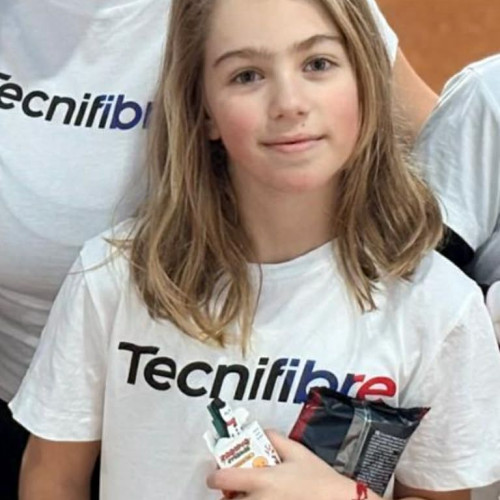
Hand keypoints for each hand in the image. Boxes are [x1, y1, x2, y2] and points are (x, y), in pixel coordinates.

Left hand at [206, 430, 360, 499]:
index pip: (223, 479)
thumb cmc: (319, 478)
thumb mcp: (297, 451)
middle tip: (236, 487)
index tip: (216, 474)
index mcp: (262, 480)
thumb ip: (275, 439)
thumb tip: (261, 431)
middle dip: (228, 494)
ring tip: (250, 495)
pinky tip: (266, 499)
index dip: (214, 476)